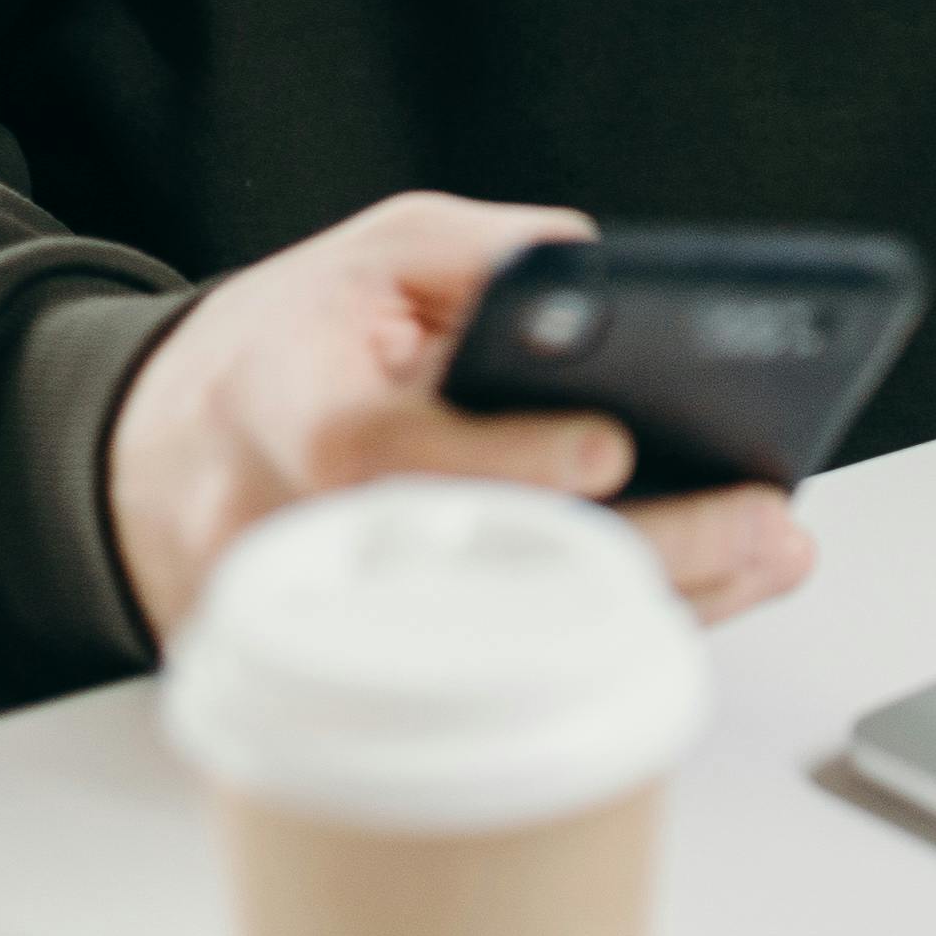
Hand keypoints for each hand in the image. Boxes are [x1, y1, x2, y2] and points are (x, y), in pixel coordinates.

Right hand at [104, 191, 817, 642]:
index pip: (376, 447)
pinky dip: (604, 635)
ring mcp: (327, 625)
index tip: (612, 450)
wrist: (168, 450)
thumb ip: (491, 254)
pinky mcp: (359, 680)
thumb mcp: (378, 254)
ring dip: (651, 603)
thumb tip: (609, 277)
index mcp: (284, 403)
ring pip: (500, 641)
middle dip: (636, 550)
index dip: (497, 457)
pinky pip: (498, 671)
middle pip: (472, 569)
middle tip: (763, 522)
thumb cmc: (292, 343)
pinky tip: (704, 595)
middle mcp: (293, 530)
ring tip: (767, 551)